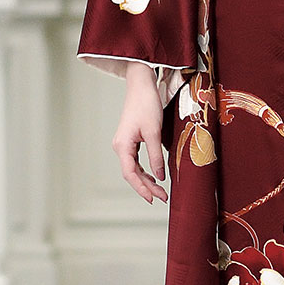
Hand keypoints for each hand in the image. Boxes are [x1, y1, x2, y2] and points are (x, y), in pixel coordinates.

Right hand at [112, 62, 167, 203]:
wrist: (141, 85)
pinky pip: (136, 161)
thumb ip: (156, 155)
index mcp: (123, 146)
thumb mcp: (154, 132)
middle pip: (132, 174)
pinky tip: (154, 176)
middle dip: (147, 187)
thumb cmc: (146, 105)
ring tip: (161, 191)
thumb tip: (159, 176)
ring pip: (134, 168)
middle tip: (163, 197)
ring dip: (147, 180)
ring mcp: (124, 144)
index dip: (142, 188)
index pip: (130, 174)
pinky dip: (146, 170)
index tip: (154, 199)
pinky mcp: (131, 140)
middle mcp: (120, 147)